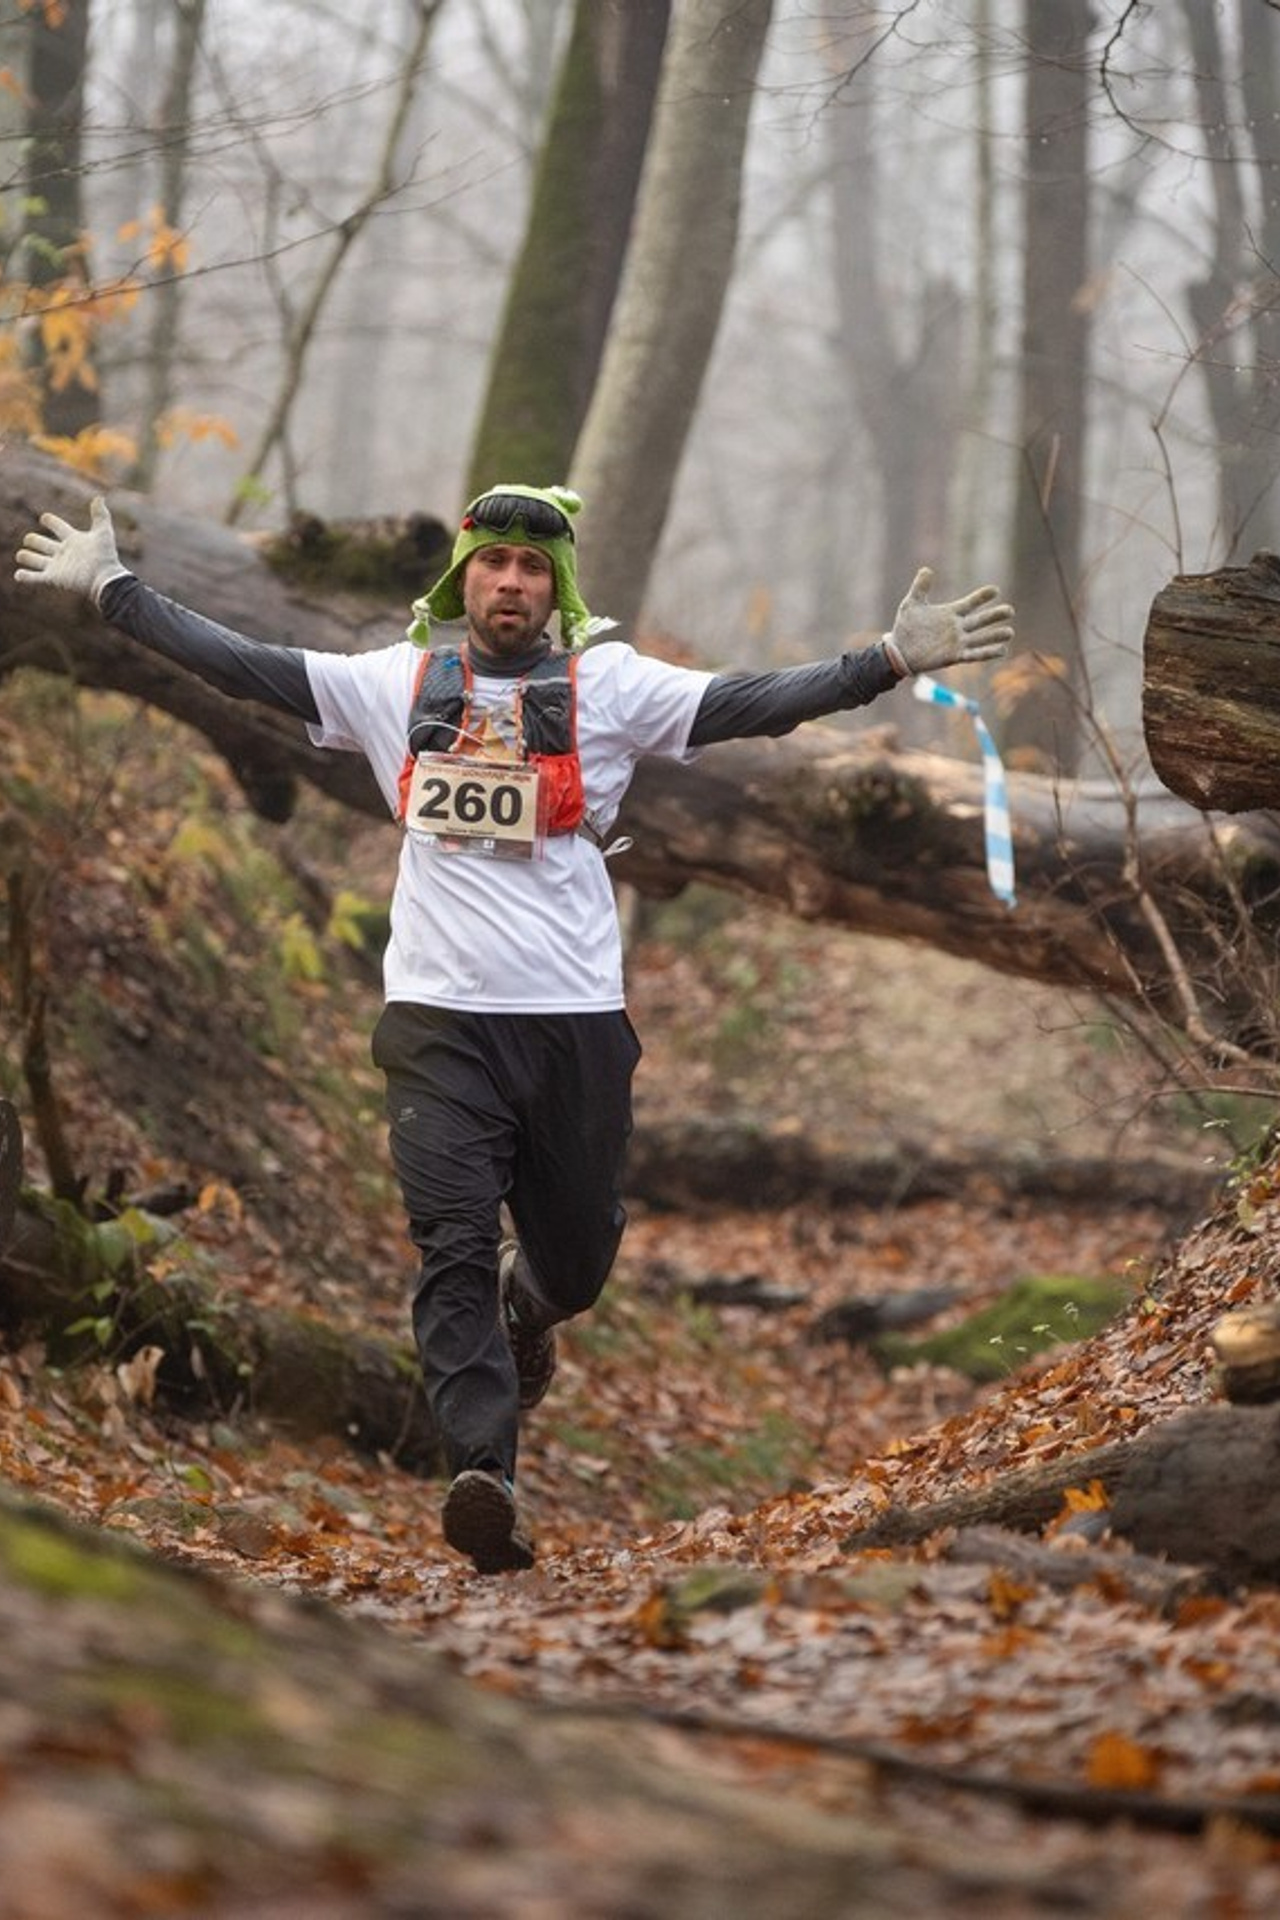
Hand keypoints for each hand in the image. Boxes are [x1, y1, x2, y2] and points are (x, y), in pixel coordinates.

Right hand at [14, 495, 128, 606]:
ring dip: (27, 557)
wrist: (105, 579)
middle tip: (29, 539)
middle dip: (34, 540)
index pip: (58, 526)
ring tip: (20, 555)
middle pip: (44, 544)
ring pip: (37, 560)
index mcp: (73, 540)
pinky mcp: (54, 578)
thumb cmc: (105, 557)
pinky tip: (18, 575)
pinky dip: (25, 576)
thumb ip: (100, 515)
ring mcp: (57, 566)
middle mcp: (63, 552)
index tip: (44, 518)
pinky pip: (36, 577)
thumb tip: (100, 497)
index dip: (51, 521)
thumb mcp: (103, 533)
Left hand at [884, 566, 1013, 676]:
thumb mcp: (911, 604)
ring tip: (1010, 632)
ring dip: (995, 636)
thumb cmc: (905, 628)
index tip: (995, 590)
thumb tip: (926, 569)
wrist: (899, 651)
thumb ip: (920, 588)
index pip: (970, 603)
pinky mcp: (954, 656)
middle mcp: (957, 627)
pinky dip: (987, 653)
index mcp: (950, 613)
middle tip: (1010, 610)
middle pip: (981, 620)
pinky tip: (1002, 650)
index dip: (982, 597)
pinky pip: (974, 655)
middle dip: (995, 616)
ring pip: (981, 638)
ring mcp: (957, 642)